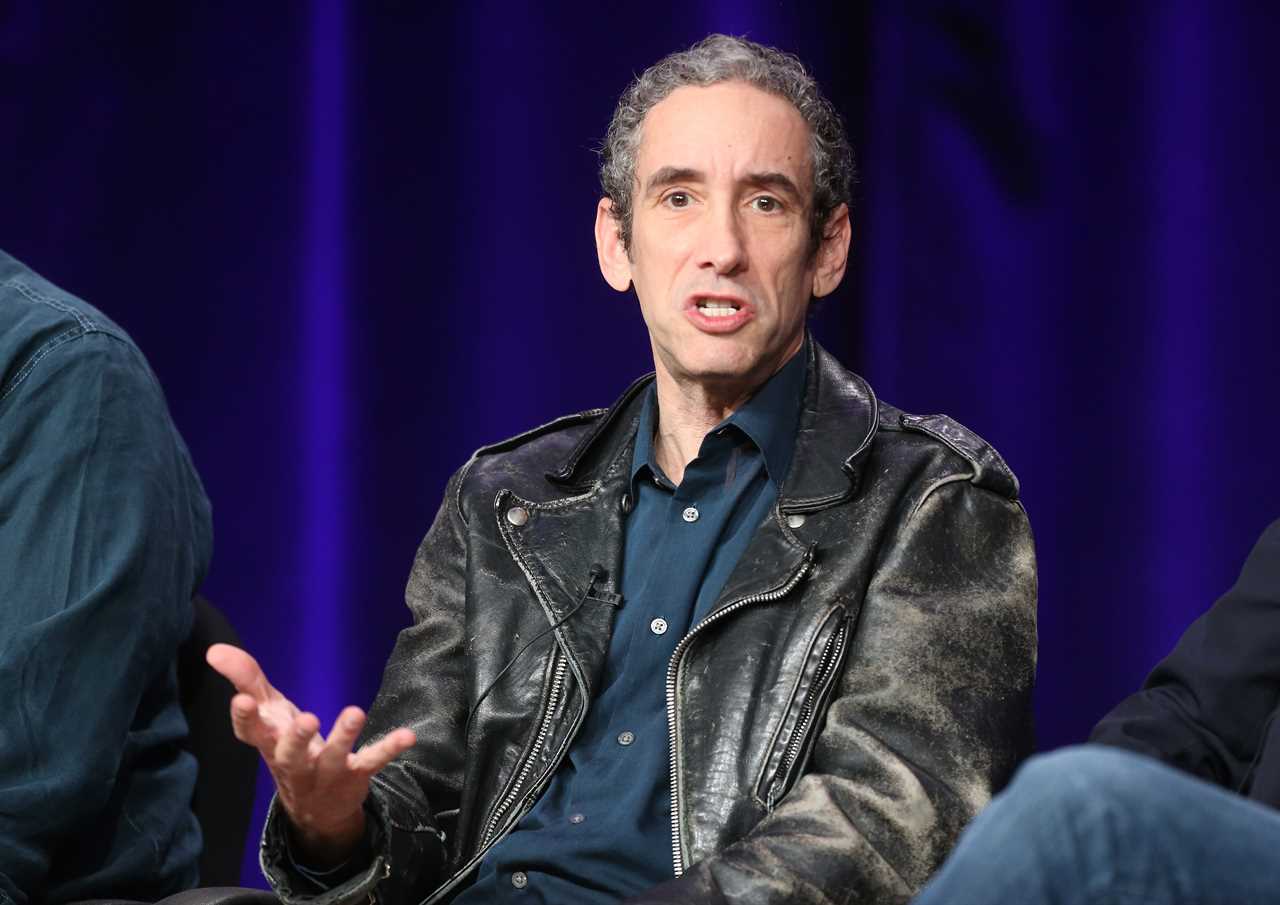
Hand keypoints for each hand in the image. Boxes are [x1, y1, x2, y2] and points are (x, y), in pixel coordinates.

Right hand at [206, 643, 415, 864]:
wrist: (316, 807)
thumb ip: (245, 679)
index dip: (244, 718)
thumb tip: (214, 650)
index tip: (241, 700)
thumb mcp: (267, 712)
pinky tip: (407, 736)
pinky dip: (389, 748)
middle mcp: (294, 761)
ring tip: (354, 713)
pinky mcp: (355, 775)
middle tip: (306, 719)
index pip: (250, 733)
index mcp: (269, 743)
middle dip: (297, 737)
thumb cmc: (286, 745)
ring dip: (343, 737)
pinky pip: (372, 762)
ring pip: (333, 757)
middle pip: (289, 753)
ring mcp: (326, 771)